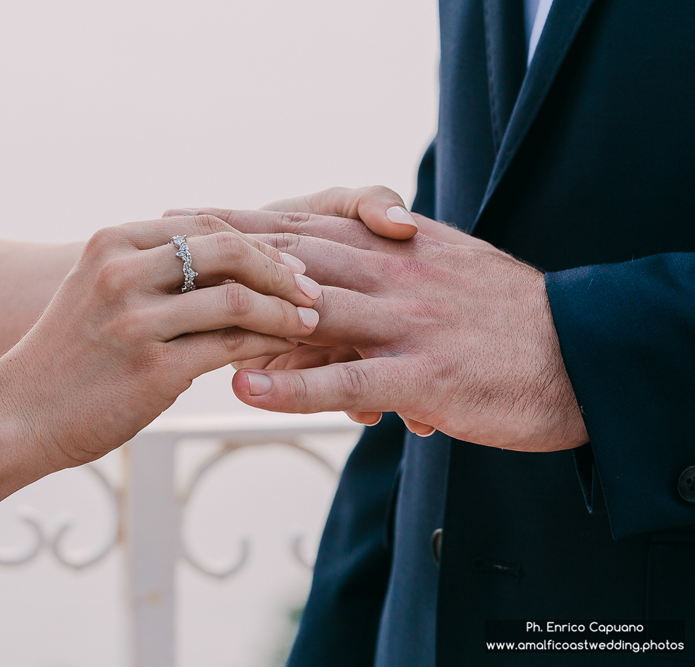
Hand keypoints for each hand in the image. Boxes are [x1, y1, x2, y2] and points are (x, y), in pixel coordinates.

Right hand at [0, 215, 320, 468]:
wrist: (18, 416)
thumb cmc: (68, 357)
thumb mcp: (99, 292)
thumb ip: (152, 270)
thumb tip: (228, 263)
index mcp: (112, 244)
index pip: (204, 225)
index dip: (255, 242)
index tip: (289, 261)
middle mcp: (122, 273)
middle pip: (227, 249)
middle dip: (280, 268)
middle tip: (311, 290)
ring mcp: (136, 321)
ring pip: (238, 298)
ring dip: (285, 310)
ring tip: (309, 322)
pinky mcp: (153, 369)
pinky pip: (231, 346)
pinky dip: (266, 345)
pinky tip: (283, 352)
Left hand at [166, 187, 566, 439]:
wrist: (584, 354)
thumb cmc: (511, 319)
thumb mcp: (448, 275)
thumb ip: (394, 272)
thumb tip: (348, 285)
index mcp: (400, 248)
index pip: (309, 226)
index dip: (246, 219)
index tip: (193, 214)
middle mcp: (396, 274)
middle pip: (295, 254)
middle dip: (225, 247)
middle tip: (166, 242)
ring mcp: (407, 324)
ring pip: (311, 311)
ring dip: (244, 309)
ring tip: (185, 310)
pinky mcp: (424, 376)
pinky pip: (348, 379)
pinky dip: (294, 385)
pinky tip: (245, 388)